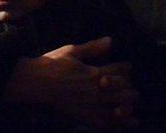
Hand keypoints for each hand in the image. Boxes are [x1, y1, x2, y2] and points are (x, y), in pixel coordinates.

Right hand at [5, 36, 138, 128]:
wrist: (32, 83)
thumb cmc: (49, 65)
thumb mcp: (70, 51)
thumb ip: (92, 47)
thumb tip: (110, 40)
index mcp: (94, 71)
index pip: (120, 70)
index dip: (126, 68)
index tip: (127, 67)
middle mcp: (97, 89)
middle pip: (124, 91)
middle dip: (130, 90)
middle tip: (133, 91)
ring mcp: (91, 105)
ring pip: (119, 109)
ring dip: (127, 108)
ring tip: (130, 108)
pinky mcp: (84, 117)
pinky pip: (105, 124)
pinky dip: (117, 125)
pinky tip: (123, 124)